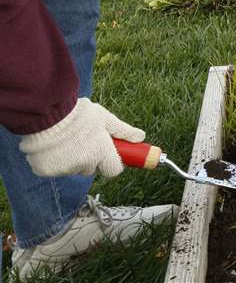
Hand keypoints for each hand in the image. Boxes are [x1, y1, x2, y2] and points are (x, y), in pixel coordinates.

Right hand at [19, 98, 144, 177]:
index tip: (109, 153)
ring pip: (74, 168)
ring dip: (73, 159)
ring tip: (67, 140)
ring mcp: (64, 169)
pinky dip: (55, 161)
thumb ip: (123, 130)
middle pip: (92, 168)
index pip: (114, 170)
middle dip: (91, 158)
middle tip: (85, 140)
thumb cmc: (79, 114)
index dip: (112, 161)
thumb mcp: (105, 118)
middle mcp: (84, 164)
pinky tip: (53, 146)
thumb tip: (140, 137)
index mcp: (102, 152)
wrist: (46, 113)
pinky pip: (55, 169)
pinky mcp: (46, 171)